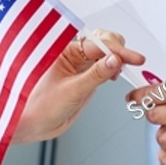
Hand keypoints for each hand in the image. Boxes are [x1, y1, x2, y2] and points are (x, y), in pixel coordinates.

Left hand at [14, 31, 144, 143]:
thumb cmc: (39, 106)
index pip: (97, 43)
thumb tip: (115, 60)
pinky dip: (114, 67)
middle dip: (119, 48)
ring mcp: (80, 64)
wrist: (32, 124)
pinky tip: (117, 74)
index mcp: (64, 50)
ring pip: (105, 51)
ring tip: (124, 68)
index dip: (118, 49)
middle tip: (131, 62)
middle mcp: (72, 54)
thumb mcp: (72, 91)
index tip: (134, 58)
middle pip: (103, 40)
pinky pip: (103, 65)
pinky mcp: (85, 76)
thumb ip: (95, 75)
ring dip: (118, 56)